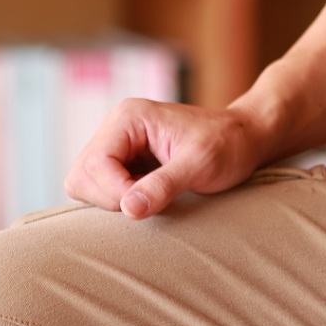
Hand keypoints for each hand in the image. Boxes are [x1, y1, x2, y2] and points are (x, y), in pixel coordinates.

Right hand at [64, 99, 268, 217]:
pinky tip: (146, 195)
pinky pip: (99, 189)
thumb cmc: (227, 145)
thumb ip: (163, 184)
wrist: (244, 138)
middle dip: (109, 198)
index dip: (115, 192)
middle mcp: (116, 126)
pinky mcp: (122, 161)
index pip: (94, 165)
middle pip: (81, 176)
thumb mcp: (200, 164)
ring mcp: (117, 144)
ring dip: (111, 200)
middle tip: (147, 200)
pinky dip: (117, 200)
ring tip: (149, 196)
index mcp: (129, 117)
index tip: (147, 202)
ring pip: (84, 184)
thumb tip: (129, 208)